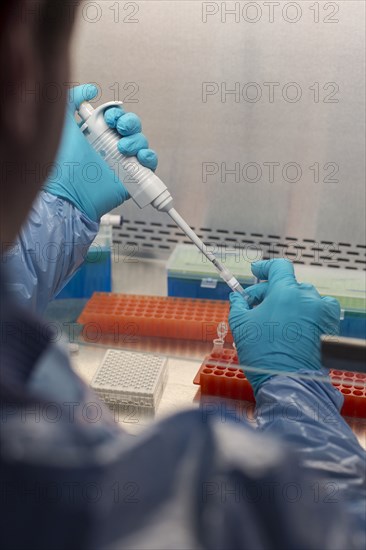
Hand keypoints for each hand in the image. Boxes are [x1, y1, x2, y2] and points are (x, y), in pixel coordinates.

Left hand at [44, 84, 157, 221]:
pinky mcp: (133, 178)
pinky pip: (150, 164)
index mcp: (97, 134)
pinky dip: (150, 157)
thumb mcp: (62, 124)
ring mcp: (123, 162)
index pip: (116, 117)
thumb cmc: (62, 164)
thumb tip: (91, 89)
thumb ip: (71, 100)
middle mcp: (111, 147)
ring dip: (137, 140)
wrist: (70, 192)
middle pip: (132, 127)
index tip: (109, 118)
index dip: (116, 114)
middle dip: (130, 123)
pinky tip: (140, 156)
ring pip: (142, 143)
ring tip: (123, 148)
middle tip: (119, 128)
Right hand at [229, 259, 339, 394]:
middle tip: (255, 306)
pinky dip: (306, 314)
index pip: (278, 267)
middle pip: (288, 285)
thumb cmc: (265, 355)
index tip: (256, 271)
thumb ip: (238, 305)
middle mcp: (308, 298)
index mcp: (286, 292)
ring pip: (303, 298)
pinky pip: (317, 311)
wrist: (289, 383)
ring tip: (275, 319)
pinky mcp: (330, 327)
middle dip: (270, 293)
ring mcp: (321, 312)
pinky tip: (293, 327)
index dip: (265, 267)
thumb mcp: (241, 325)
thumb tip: (237, 299)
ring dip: (289, 303)